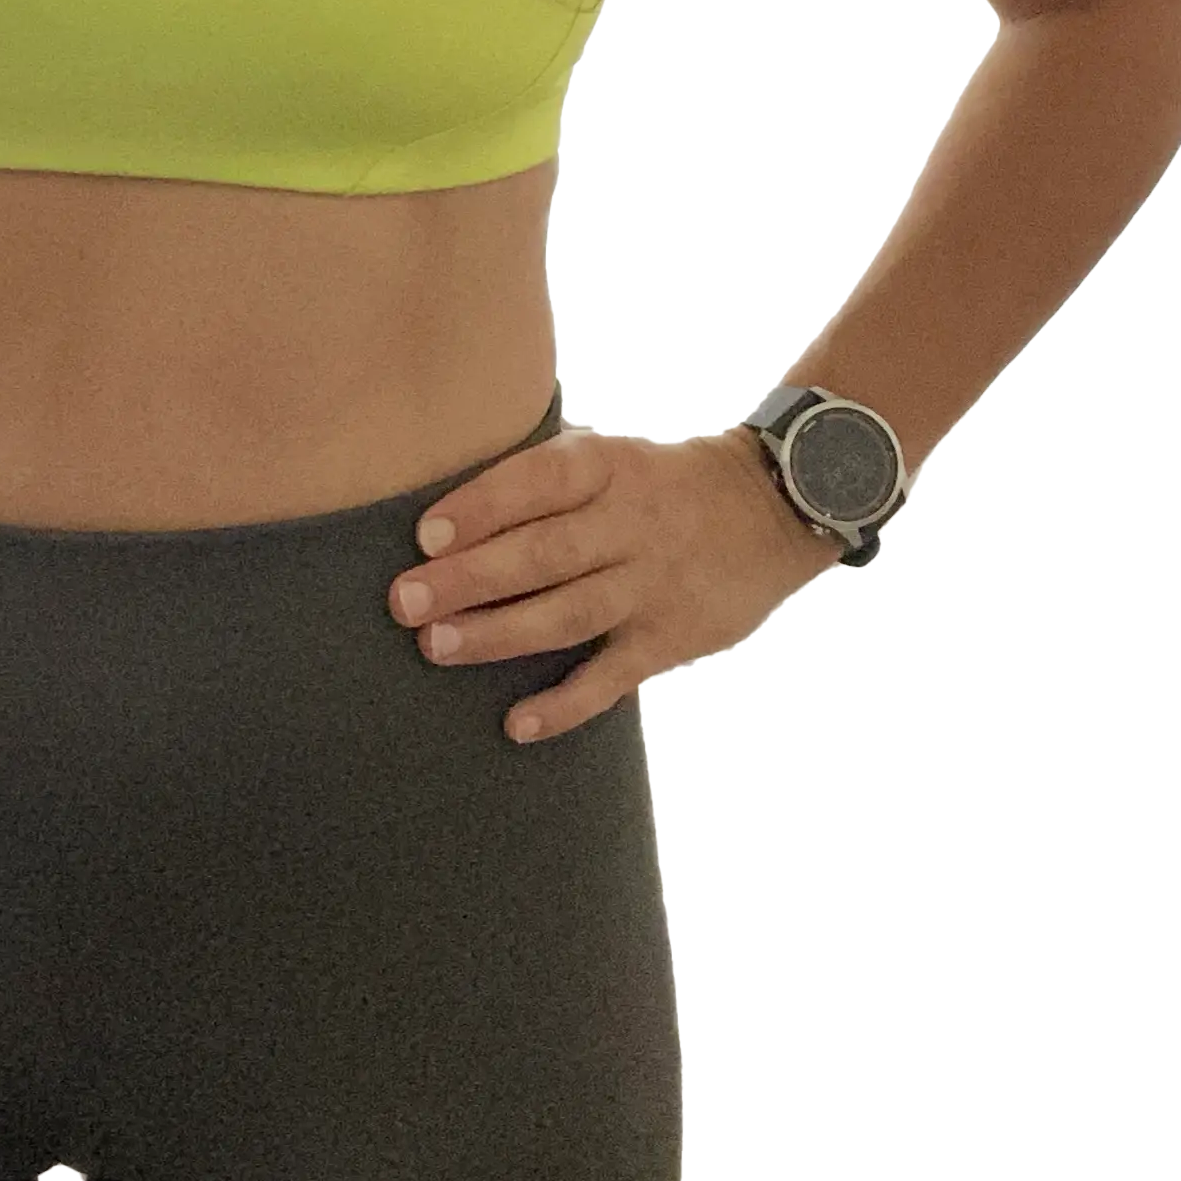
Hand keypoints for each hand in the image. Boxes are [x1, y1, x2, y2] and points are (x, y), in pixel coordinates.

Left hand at [388, 420, 844, 741]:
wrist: (775, 506)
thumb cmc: (660, 483)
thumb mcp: (613, 457)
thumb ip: (543, 484)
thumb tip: (443, 527)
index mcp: (610, 467)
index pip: (539, 482)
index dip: (481, 507)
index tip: (425, 535)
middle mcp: (632, 525)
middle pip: (543, 554)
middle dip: (468, 579)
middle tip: (405, 602)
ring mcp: (653, 585)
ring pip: (569, 614)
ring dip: (498, 635)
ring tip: (436, 647)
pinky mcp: (674, 638)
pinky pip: (613, 678)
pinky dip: (565, 704)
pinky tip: (517, 723)